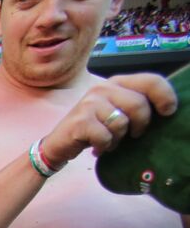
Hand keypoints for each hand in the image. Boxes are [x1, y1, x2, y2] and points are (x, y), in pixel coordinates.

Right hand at [41, 73, 176, 164]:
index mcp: (116, 83)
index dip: (165, 96)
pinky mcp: (80, 121)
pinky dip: (105, 146)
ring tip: (109, 140)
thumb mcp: (116, 111)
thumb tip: (168, 108)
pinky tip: (96, 146)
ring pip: (122, 123)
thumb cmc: (93, 129)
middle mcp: (102, 88)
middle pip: (139, 105)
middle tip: (132, 134)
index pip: (150, 80)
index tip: (168, 112)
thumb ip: (136, 104)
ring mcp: (89, 104)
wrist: (58, 144)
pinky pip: (107, 137)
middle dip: (140, 125)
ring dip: (119, 138)